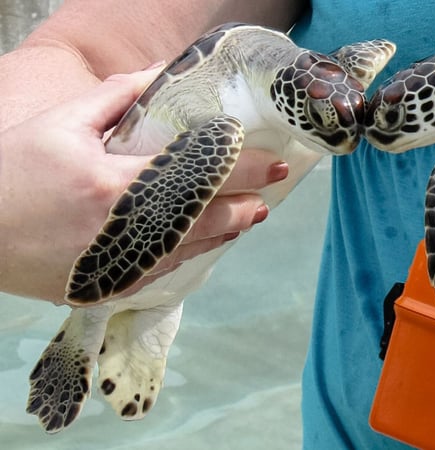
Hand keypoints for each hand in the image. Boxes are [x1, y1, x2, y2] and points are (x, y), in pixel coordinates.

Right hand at [0, 68, 287, 302]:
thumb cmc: (10, 172)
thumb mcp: (61, 124)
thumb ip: (116, 98)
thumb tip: (161, 71)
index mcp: (111, 186)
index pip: (194, 176)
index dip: (238, 168)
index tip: (268, 160)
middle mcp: (120, 232)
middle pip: (201, 218)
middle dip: (243, 201)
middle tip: (273, 186)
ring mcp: (115, 266)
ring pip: (188, 249)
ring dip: (225, 230)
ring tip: (253, 213)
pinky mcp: (106, 286)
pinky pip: (163, 271)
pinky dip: (193, 253)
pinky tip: (211, 240)